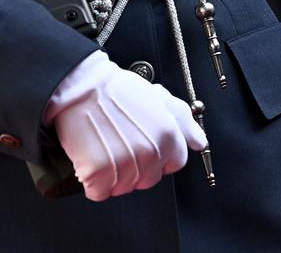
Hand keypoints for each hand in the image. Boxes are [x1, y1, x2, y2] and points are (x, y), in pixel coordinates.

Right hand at [45, 51, 206, 200]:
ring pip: (124, 188)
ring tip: (105, 148)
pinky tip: (92, 159)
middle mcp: (150, 152)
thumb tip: (199, 142)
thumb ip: (183, 120)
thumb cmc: (116, 90)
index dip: (160, 157)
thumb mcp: (158, 97)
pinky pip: (99, 192)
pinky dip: (93, 182)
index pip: (175, 163)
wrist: (81, 88)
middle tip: (122, 144)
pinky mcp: (99, 173)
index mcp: (168, 134)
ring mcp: (125, 164)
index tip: (146, 147)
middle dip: (137, 168)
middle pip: (149, 179)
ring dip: (114, 175)